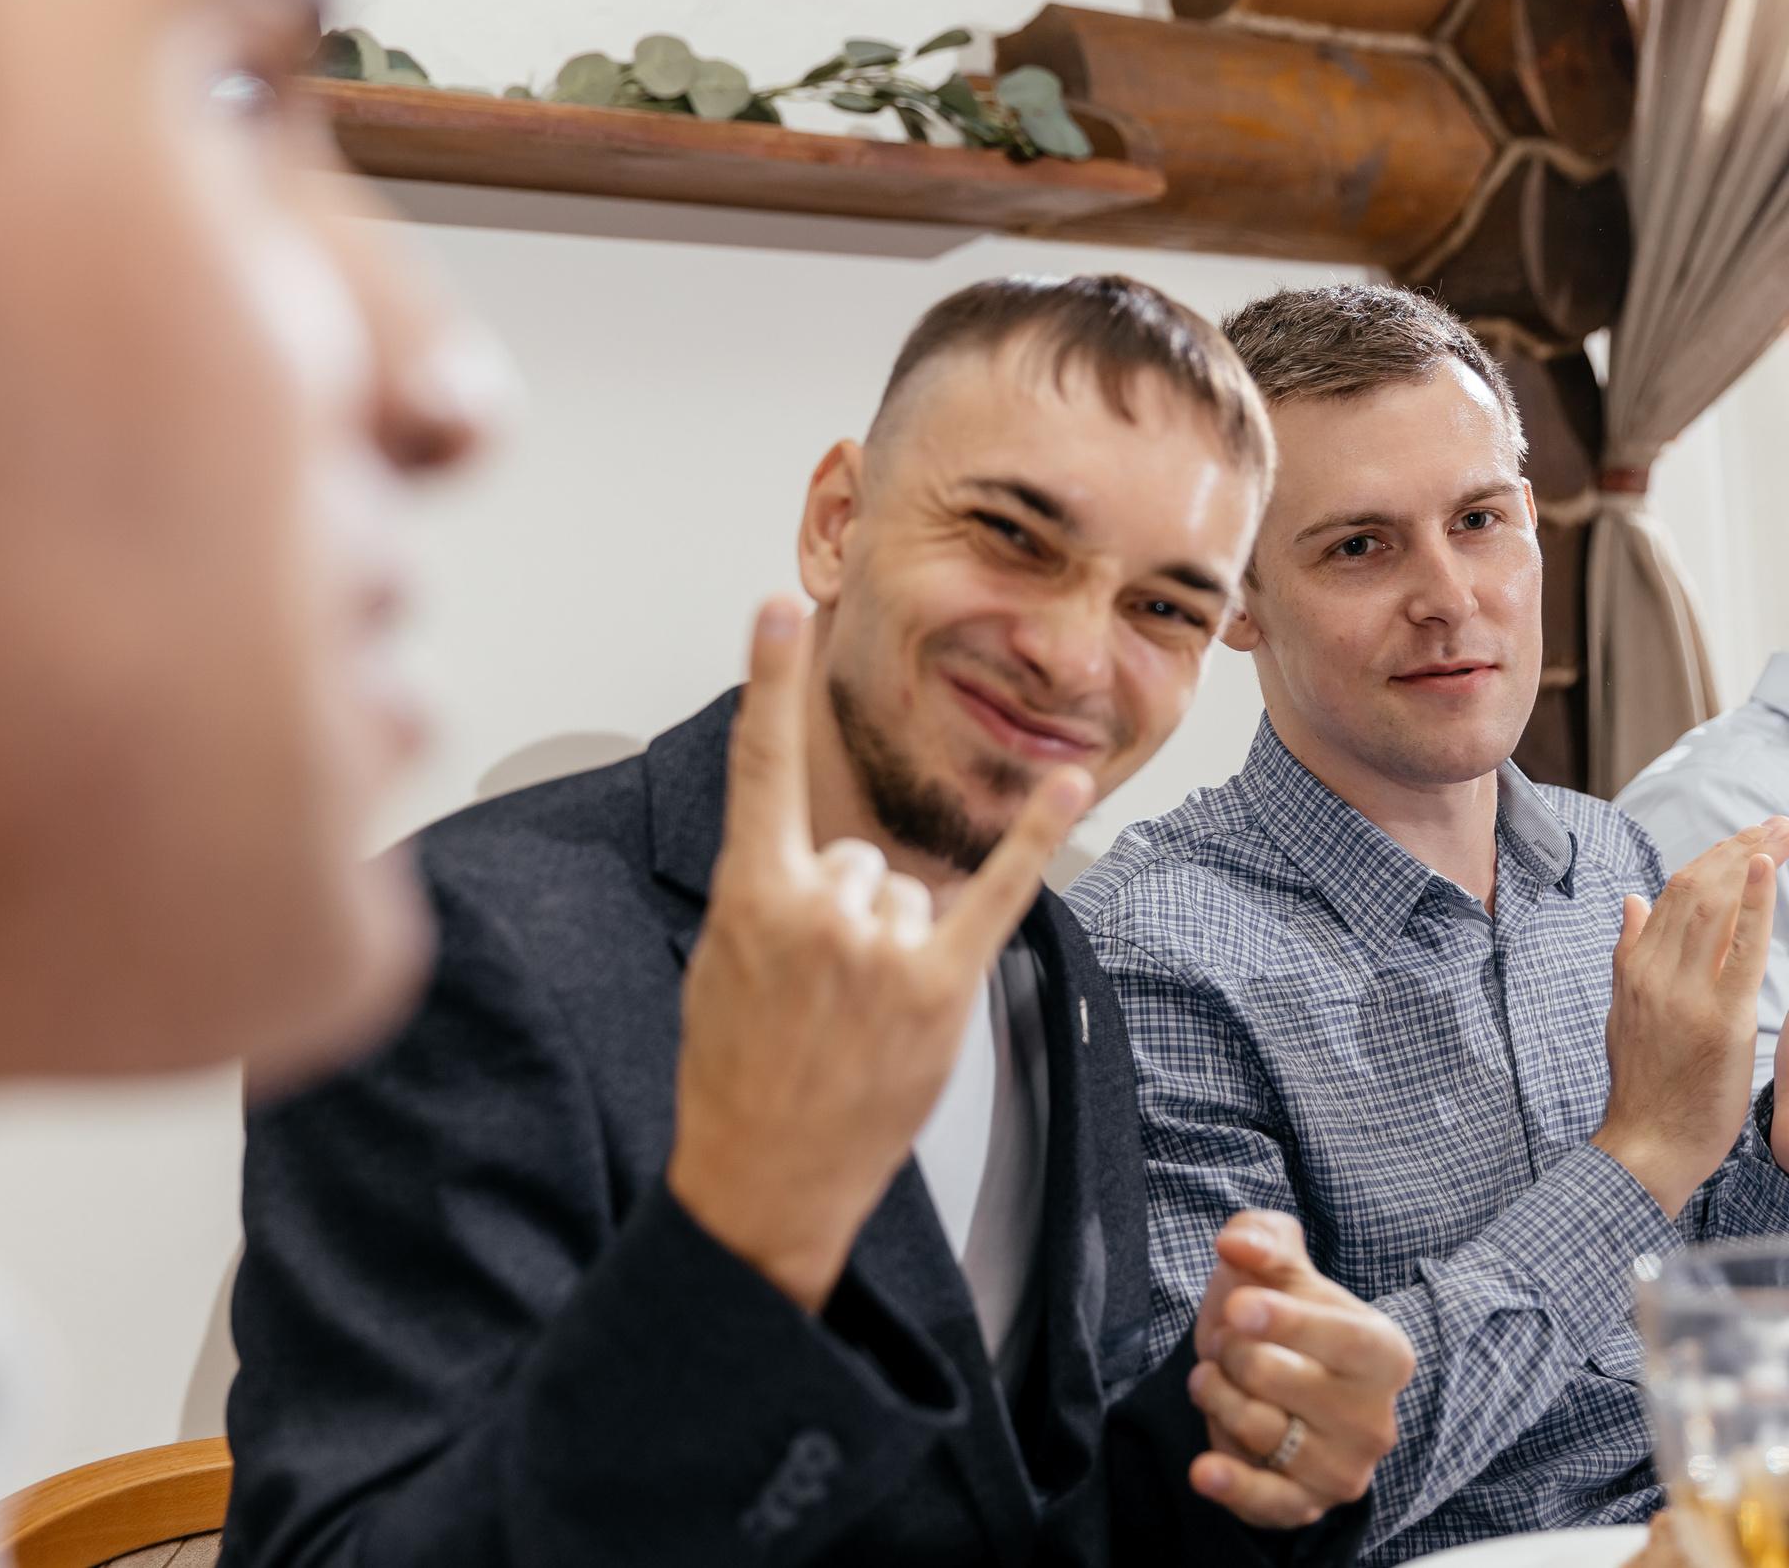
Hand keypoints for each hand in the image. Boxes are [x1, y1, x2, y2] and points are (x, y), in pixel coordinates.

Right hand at [666, 599, 1090, 1311]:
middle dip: (845, 915)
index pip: (761, 767)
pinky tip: (1068, 786)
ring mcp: (885, 948)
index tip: (781, 609)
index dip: (767, 681)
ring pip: (908, 893)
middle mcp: (822, 910)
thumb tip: (807, 857)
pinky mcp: (942, 986)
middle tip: (816, 993)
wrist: (764, 1178)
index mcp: (752, 897)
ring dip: (891, 949)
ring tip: (855, 1018)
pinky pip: (1000, 892)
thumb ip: (765, 894)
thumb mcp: (720, 968)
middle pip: (859, 855)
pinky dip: (1039, 838)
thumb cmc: (736, 1077)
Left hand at [1182, 1212, 1413, 1529]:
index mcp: (1384, 1352)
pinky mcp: (1307, 1505)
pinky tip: (1203, 1468)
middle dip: (1230, 1351)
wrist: (1273, 1384)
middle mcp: (1376, 1419)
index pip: (1344, 1341)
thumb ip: (1261, 1238)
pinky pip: (1267, 1502)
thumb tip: (1235, 1242)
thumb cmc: (1280, 1318)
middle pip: (1279, 1380)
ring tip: (1213, 1379)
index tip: (1238, 1307)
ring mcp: (1344, 1469)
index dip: (1289, 1322)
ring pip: (1258, 1430)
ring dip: (1215, 1396)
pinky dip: (1231, 1485)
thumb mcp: (1277, 1266)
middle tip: (1224, 1341)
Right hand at [1591, 820, 1788, 1217]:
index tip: (1750, 837)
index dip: (1714, 858)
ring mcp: (1684, 994)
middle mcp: (1655, 972)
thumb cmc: (1644, 1088)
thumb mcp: (1625, 1013)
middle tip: (1778, 824)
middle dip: (1739, 850)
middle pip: (1696, 890)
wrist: (1645, 1146)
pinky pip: (1740, 951)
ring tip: (1784, 834)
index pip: (1673, 894)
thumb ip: (1631, 954)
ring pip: (1714, 908)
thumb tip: (1633, 900)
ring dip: (1752, 863)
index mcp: (1635, 969)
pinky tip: (1771, 872)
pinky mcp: (1719, 1021)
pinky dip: (1755, 907)